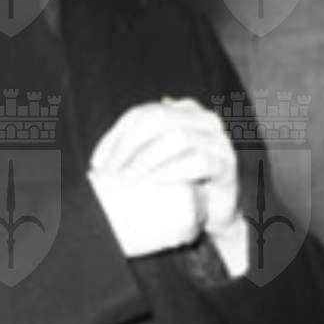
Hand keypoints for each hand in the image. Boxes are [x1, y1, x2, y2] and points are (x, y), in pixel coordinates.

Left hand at [88, 100, 237, 260]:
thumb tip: (100, 158)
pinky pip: (198, 161)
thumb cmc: (183, 185)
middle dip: (127, 146)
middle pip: (156, 121)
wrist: (217, 212)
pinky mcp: (226, 165)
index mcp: (184, 111)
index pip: (141, 114)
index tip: (97, 163)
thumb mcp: (157, 163)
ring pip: (176, 138)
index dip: (116, 135)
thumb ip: (138, 150)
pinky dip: (172, 171)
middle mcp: (203, 120)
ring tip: (128, 179)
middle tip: (111, 173)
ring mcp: (217, 141)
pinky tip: (155, 182)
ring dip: (146, 159)